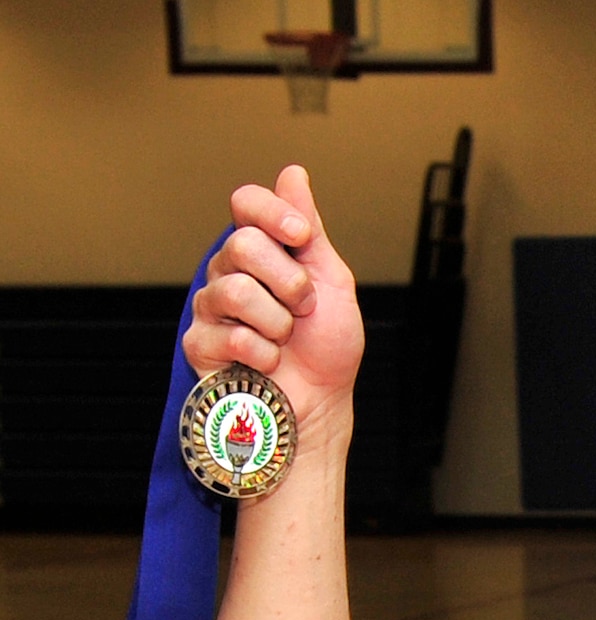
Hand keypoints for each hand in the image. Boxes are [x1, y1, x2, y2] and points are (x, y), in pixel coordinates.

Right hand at [182, 164, 363, 441]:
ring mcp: (210, 306)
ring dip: (278, 322)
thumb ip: (309, 231)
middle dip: (289, 282)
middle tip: (304, 308)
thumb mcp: (331, 281)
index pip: (245, 203)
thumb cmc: (328, 346)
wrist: (321, 403)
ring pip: (234, 289)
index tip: (301, 236)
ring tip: (286, 339)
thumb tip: (293, 173)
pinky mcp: (198, 343)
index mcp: (263, 252)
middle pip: (243, 244)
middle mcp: (230, 271)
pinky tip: (268, 362)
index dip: (272, 212)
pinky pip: (229, 333)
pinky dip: (265, 353)